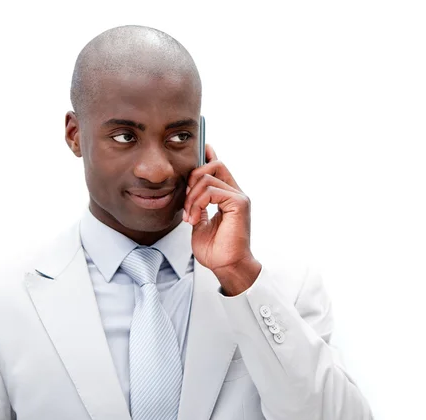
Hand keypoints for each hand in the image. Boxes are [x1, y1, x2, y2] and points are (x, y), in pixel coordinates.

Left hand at [183, 144, 260, 293]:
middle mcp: (235, 193)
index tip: (202, 147)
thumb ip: (198, 205)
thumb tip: (191, 192)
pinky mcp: (239, 203)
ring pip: (207, 178)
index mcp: (228, 196)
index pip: (219, 167)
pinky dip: (198, 203)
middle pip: (214, 164)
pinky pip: (211, 190)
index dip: (209, 155)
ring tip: (190, 217)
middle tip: (186, 202)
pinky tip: (195, 218)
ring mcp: (239, 197)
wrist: (227, 266)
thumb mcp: (200, 222)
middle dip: (193, 178)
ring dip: (191, 198)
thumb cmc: (216, 250)